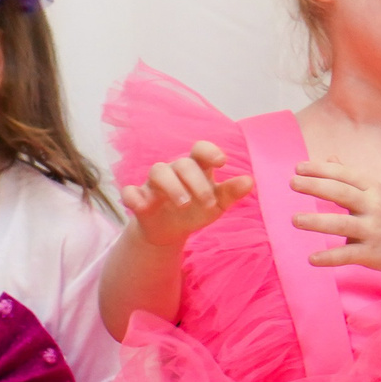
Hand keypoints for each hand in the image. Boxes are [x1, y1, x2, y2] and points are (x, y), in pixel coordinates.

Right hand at [122, 142, 252, 247]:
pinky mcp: (138, 198)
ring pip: (157, 171)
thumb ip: (232, 192)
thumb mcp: (218, 203)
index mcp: (196, 169)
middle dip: (197, 182)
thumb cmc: (197, 209)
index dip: (209, 151)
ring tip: (185, 204)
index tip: (222, 162)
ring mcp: (154, 184)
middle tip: (209, 203)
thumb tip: (250, 181)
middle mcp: (174, 171)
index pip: (200, 150)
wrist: (170, 231)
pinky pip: (130, 192)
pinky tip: (143, 206)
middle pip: (183, 164)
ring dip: (172, 186)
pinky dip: (134, 197)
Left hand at [291, 160, 380, 277]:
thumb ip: (351, 178)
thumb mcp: (377, 193)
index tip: (298, 168)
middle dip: (315, 186)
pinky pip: (347, 255)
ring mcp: (374, 231)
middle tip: (292, 183)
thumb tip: (328, 157)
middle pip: (341, 193)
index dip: (321, 169)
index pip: (345, 175)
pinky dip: (329, 257)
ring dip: (316, 221)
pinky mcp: (372, 254)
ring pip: (341, 224)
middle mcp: (375, 207)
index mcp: (374, 189)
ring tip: (294, 219)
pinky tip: (311, 259)